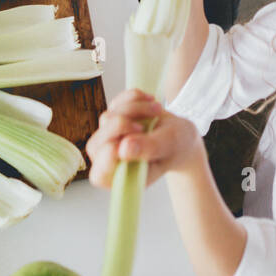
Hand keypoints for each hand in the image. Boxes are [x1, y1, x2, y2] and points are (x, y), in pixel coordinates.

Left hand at [86, 89, 203, 185]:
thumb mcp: (169, 146)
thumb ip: (149, 149)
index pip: (99, 175)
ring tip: (157, 110)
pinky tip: (149, 100)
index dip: (107, 158)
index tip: (128, 142)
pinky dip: (132, 97)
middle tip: (146, 122)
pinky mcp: (113, 119)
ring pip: (107, 119)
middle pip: (96, 145)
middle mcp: (111, 161)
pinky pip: (114, 104)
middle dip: (121, 126)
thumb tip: (123, 148)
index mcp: (124, 178)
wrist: (180, 133)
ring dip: (134, 109)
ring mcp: (109, 139)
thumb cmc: (176, 146)